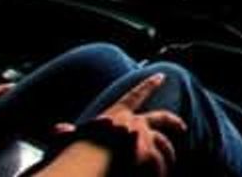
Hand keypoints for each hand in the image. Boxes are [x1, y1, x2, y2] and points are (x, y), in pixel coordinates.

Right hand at [53, 74, 184, 175]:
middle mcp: (134, 122)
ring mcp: (143, 137)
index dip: (148, 85)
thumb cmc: (73, 154)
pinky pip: (159, 164)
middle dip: (173, 121)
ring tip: (168, 168)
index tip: (162, 76)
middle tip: (183, 126)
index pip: (134, 95)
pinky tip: (163, 176)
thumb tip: (58, 128)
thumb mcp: (68, 141)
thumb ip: (66, 135)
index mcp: (115, 115)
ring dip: (166, 158)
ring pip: (163, 146)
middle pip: (161, 118)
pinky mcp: (148, 154)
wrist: (85, 164)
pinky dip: (160, 171)